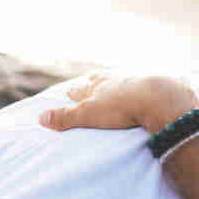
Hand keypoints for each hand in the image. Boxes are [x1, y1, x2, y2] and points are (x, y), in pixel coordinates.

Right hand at [38, 72, 198, 132]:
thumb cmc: (120, 107)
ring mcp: (133, 80)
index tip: (68, 92)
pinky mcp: (153, 85)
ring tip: (112, 84)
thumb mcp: (88, 114)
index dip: (73, 93)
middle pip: (98, 80)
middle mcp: (113, 79)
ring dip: (114, 82)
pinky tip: (140, 88)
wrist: (157, 96)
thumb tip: (41, 118)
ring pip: (119, 79)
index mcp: (96, 86)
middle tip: (88, 82)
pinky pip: (141, 84)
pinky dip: (137, 87)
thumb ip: (65, 117)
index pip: (80, 90)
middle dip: (91, 83)